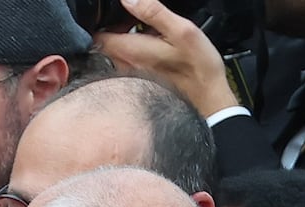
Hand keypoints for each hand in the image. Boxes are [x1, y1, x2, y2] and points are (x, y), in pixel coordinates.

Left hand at [94, 0, 237, 116]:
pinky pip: (129, 59)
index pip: (97, 35)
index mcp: (130, 52)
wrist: (207, 96)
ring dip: (128, 37)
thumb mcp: (181, 30)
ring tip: (150, 31)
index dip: (104, 20)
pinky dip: (137, 48)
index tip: (120, 12)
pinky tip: (155, 45)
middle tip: (137, 19)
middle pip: (105, 42)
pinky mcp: (139, 79)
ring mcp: (130, 75)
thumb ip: (153, 12)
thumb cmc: (197, 67)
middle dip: (117, 27)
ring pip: (117, 51)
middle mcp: (124, 66)